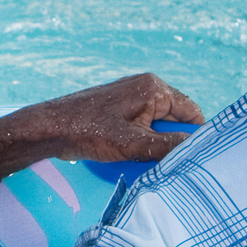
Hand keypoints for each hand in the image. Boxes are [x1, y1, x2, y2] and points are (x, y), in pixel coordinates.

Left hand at [21, 73, 203, 163]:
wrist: (50, 128)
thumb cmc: (89, 132)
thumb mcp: (134, 144)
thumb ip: (169, 145)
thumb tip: (196, 147)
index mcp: (153, 88)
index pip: (191, 111)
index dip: (194, 134)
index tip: (193, 156)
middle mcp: (145, 86)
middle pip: (175, 117)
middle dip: (172, 139)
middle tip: (163, 160)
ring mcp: (131, 95)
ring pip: (158, 123)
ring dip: (156, 142)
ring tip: (143, 157)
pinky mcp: (120, 106)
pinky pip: (143, 123)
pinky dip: (142, 138)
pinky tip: (131, 152)